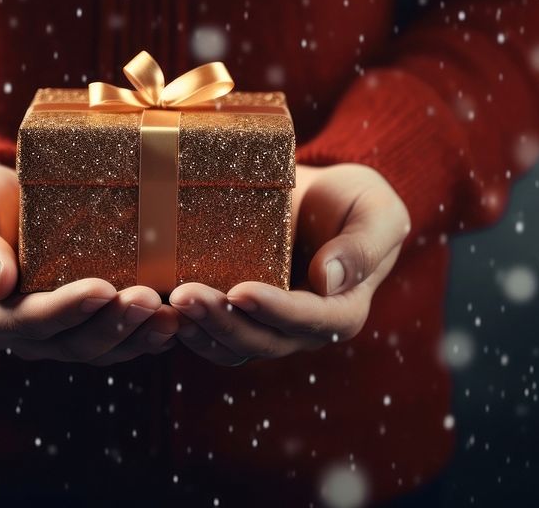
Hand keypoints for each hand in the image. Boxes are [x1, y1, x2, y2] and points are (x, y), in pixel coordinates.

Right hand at [0, 161, 180, 363]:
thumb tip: (0, 283)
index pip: (34, 319)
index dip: (70, 308)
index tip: (103, 288)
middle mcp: (25, 333)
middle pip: (75, 341)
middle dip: (114, 323)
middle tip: (149, 298)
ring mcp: (56, 332)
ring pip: (101, 349)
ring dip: (137, 337)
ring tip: (171, 316)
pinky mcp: (81, 321)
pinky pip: (114, 340)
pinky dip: (143, 336)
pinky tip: (173, 324)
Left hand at [169, 163, 410, 365]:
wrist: (321, 194)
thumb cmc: (355, 199)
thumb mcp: (376, 210)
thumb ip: (364, 245)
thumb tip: (331, 279)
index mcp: (342, 309)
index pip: (308, 318)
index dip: (274, 310)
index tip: (241, 291)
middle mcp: (303, 328)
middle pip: (262, 339)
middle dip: (223, 321)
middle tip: (185, 294)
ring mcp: (268, 324)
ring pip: (232, 344)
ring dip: (199, 328)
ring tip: (169, 301)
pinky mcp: (239, 312)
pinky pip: (213, 334)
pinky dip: (188, 326)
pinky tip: (162, 306)